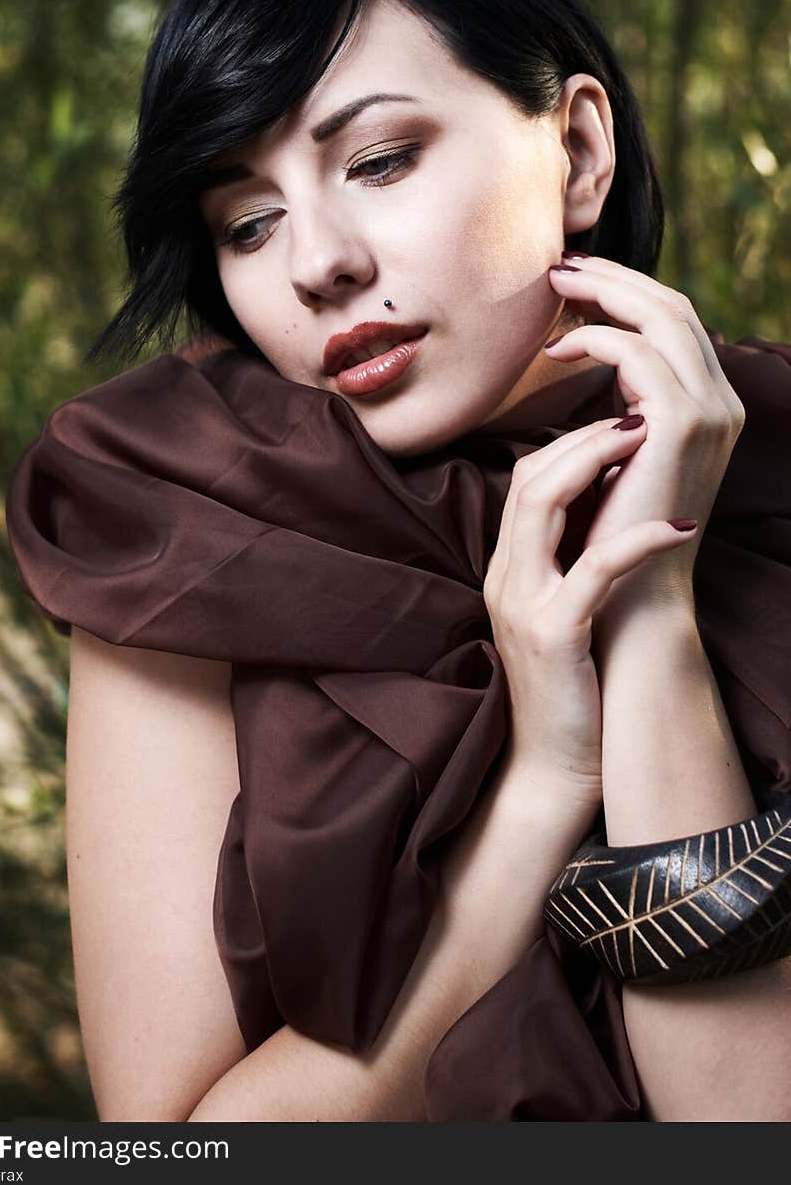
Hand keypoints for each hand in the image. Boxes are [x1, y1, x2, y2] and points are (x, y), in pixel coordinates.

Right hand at [483, 415, 699, 795]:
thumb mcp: (562, 609)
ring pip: (541, 504)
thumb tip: (615, 505)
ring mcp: (523, 604)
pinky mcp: (554, 636)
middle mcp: (506, 578)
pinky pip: (594, 569)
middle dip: (583, 438)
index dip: (570, 443)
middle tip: (638, 419)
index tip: (623, 426)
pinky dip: (637, 540)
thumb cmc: (572, 685)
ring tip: (646, 441)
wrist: (551, 766)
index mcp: (509, 568)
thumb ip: (571, 559)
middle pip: (527, 478)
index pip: (523, 480)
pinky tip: (678, 528)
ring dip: (596, 462)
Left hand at [546, 252, 746, 607]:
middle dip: (615, 278)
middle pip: (674, 306)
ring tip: (555, 290)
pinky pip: (639, 354)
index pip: (676, 323)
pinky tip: (561, 347)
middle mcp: (721, 403)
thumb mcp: (621, 451)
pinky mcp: (682, 427)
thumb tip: (589, 348)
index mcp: (710, 406)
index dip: (627, 291)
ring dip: (604, 294)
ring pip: (662, 317)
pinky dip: (598, 338)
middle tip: (560, 265)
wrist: (631, 597)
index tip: (575, 280)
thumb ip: (622, 404)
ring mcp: (709, 413)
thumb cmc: (612, 531)